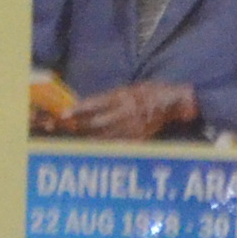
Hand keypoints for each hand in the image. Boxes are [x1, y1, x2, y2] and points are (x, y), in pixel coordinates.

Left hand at [57, 77, 196, 138]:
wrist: (172, 102)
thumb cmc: (150, 93)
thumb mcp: (128, 89)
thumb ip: (110, 99)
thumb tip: (87, 107)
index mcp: (122, 97)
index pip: (95, 104)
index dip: (78, 110)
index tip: (64, 114)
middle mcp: (125, 112)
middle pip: (96, 122)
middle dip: (79, 126)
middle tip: (64, 128)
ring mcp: (131, 127)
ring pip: (104, 136)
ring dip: (87, 138)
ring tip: (75, 139)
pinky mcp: (138, 139)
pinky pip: (117, 145)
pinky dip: (104, 147)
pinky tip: (94, 148)